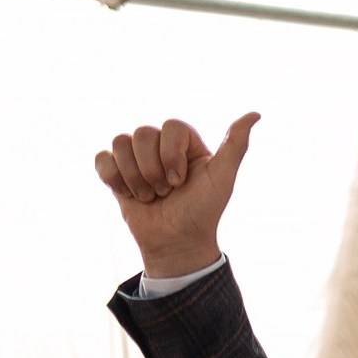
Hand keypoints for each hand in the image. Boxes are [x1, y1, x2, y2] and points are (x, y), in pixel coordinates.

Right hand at [95, 113, 259, 279]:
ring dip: (135, 178)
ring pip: (120, 142)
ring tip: (150, 197)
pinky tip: (128, 193)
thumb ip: (236, 146)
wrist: (176, 244)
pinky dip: (113, 178)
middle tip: (165, 193)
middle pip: (142, 133)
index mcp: (186, 142)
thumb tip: (255, 114)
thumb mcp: (222, 179)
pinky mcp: (117, 173)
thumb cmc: (202, 212)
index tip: (180, 182)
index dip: (171, 155)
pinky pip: (102, 158)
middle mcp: (160, 145)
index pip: (171, 126)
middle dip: (153, 170)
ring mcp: (136, 158)